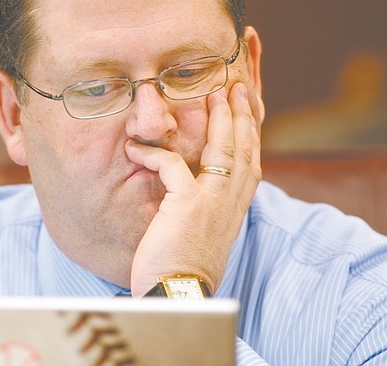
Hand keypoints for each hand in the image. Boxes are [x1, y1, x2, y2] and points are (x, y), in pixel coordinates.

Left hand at [126, 81, 261, 296]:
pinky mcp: (187, 205)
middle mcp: (230, 204)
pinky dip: (152, 154)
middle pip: (244, 149)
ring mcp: (212, 202)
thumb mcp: (203, 238)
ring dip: (220, 118)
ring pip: (223, 149)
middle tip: (236, 88)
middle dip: (242, 115)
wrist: (180, 298)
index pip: (249, 164)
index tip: (246, 113)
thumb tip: (195, 197)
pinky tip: (136, 147)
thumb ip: (205, 213)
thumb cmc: (184, 272)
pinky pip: (170, 166)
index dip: (248, 135)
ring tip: (214, 94)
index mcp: (234, 211)